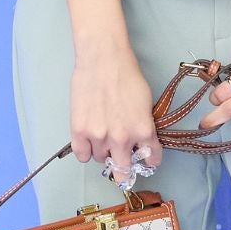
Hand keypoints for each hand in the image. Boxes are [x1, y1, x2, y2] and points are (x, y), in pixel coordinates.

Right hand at [69, 46, 161, 185]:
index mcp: (143, 131)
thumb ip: (144, 125)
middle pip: (122, 170)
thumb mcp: (146, 103)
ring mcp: (99, 137)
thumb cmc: (126, 74)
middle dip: (124, 168)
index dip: (149, 160)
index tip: (147, 160)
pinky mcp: (79, 131)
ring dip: (103, 152)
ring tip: (102, 136)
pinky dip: (86, 152)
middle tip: (122, 162)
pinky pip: (82, 155)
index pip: (151, 158)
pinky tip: (89, 143)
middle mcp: (122, 139)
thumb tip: (140, 139)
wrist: (103, 60)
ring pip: (101, 159)